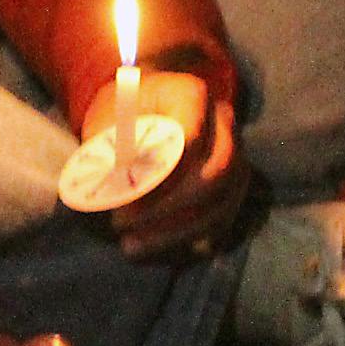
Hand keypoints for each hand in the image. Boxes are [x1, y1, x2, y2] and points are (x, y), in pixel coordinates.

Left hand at [83, 66, 257, 262]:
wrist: (147, 107)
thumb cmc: (123, 111)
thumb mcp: (108, 120)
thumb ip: (113, 152)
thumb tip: (118, 194)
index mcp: (192, 94)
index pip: (189, 138)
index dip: (158, 175)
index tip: (121, 200)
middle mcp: (224, 123)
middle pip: (217, 171)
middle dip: (170, 208)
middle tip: (122, 225)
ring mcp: (237, 155)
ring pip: (223, 201)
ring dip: (178, 232)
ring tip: (131, 247)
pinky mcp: (234, 186)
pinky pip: (223, 219)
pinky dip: (193, 239)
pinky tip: (157, 251)